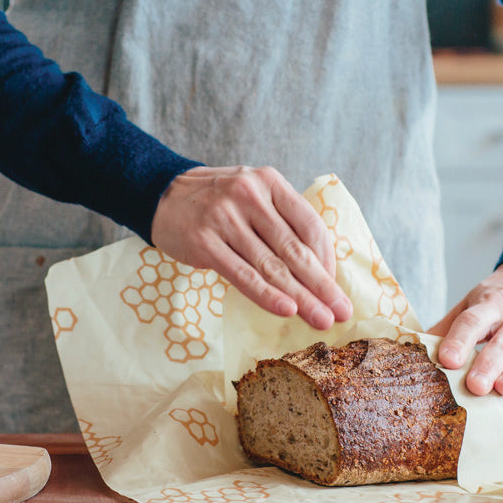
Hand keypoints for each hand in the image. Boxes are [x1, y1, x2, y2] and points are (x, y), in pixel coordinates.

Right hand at [151, 166, 352, 329]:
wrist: (162, 195)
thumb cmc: (217, 202)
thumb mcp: (253, 195)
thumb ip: (282, 222)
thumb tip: (319, 270)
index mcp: (270, 182)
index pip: (309, 225)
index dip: (327, 261)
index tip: (336, 289)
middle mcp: (249, 196)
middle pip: (294, 250)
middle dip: (321, 286)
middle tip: (341, 312)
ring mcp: (225, 218)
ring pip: (271, 266)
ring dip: (300, 298)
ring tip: (320, 320)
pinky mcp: (204, 242)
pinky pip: (242, 275)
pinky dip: (266, 295)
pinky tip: (286, 310)